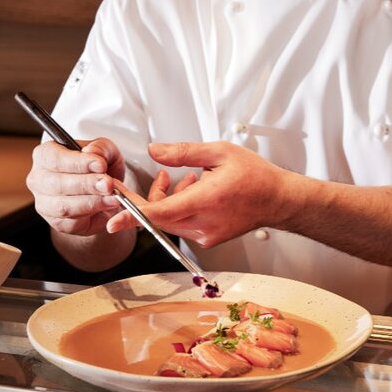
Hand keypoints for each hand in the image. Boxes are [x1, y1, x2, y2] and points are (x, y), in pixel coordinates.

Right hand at [26, 138, 123, 235]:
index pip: (54, 159)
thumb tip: (93, 153)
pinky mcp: (57, 223)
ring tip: (113, 197)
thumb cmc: (98, 166)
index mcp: (45, 155)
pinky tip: (108, 206)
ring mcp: (45, 203)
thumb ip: (100, 148)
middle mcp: (39, 179)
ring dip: (92, 201)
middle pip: (58, 184)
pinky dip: (93, 214)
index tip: (100, 165)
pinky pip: (72, 222)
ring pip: (64, 206)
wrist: (104, 190)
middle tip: (109, 184)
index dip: (78, 163)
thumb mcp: (104, 150)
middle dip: (87, 184)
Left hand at [107, 141, 293, 246]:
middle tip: (156, 177)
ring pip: (168, 221)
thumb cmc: (256, 176)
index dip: (132, 214)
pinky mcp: (208, 239)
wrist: (278, 200)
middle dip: (149, 197)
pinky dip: (179, 208)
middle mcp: (204, 223)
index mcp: (206, 200)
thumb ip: (183, 152)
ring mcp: (206, 234)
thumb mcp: (220, 152)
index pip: (159, 213)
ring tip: (187, 178)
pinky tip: (196, 190)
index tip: (113, 215)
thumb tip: (154, 151)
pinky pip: (181, 225)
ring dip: (167, 201)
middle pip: (158, 217)